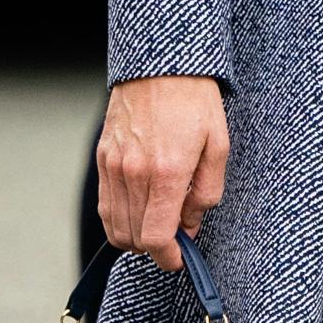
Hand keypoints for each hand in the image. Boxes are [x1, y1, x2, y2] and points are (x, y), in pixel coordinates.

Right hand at [99, 75, 230, 270]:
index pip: (155, 237)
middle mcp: (134, 173)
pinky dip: (119, 218)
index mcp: (167, 172)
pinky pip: (104, 205)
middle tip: (175, 239)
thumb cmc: (195, 102)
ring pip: (115, 226)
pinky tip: (140, 210)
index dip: (168, 258)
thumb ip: (205, 194)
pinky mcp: (103, 158)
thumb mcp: (218, 147)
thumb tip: (190, 226)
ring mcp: (113, 166)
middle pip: (133, 238)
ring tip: (158, 224)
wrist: (160, 63)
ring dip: (135, 236)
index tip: (179, 259)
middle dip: (155, 248)